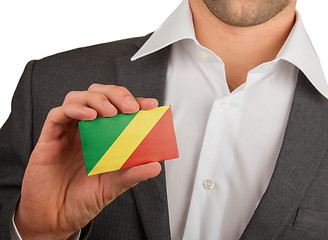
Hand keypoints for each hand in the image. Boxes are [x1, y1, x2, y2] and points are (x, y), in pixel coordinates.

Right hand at [15, 84, 160, 239]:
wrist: (56, 219)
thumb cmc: (82, 199)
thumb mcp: (113, 186)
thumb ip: (132, 174)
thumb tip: (156, 166)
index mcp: (102, 136)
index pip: (119, 109)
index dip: (135, 102)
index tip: (150, 105)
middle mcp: (85, 129)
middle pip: (98, 94)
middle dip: (116, 94)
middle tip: (130, 107)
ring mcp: (67, 132)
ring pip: (77, 98)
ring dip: (96, 99)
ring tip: (110, 112)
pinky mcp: (49, 138)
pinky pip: (57, 114)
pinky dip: (75, 109)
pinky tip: (89, 116)